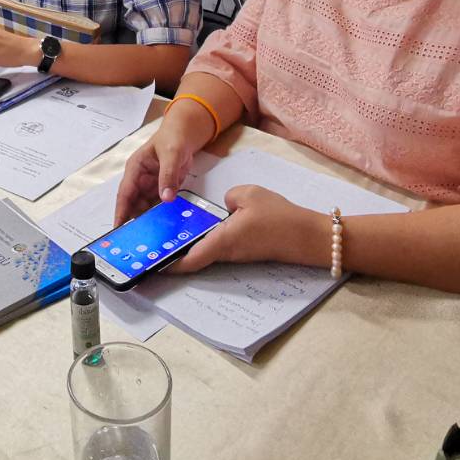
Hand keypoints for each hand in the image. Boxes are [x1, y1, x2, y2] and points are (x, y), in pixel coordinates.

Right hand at [114, 105, 216, 225]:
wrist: (186, 133)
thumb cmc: (173, 137)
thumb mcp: (171, 154)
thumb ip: (168, 175)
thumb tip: (166, 197)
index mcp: (135, 169)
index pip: (125, 194)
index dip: (121, 211)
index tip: (118, 228)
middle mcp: (140, 179)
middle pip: (134, 204)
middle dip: (135, 220)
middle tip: (137, 239)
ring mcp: (151, 185)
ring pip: (146, 207)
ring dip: (149, 219)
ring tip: (152, 237)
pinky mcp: (162, 189)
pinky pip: (159, 205)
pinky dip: (161, 214)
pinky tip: (165, 225)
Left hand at [169, 186, 324, 274]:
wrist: (307, 235)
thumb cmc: (278, 216)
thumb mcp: (249, 195)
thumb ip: (228, 197)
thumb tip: (224, 206)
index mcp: (222, 241)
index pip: (190, 260)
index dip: (170, 264)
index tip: (153, 265)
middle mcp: (227, 252)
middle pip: (195, 258)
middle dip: (176, 253)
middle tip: (157, 242)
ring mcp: (237, 253)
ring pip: (208, 252)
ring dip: (192, 247)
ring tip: (174, 232)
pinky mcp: (247, 250)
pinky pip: (221, 247)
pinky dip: (208, 241)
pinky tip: (205, 227)